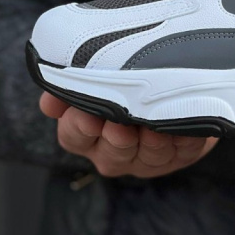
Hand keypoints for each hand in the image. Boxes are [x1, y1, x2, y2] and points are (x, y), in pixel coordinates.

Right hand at [40, 92, 218, 177]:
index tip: (87, 114)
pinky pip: (183, 150)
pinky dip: (184, 139)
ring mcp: (148, 157)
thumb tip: (50, 100)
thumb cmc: (129, 80)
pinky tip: (184, 128)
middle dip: (117, 138)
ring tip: (156, 126)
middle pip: (112, 153)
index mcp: (88, 135)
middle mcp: (116, 151)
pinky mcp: (180, 155)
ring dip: (152, 142)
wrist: (175, 87)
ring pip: (148, 156)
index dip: (78, 127)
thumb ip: (73, 85)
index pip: (74, 136)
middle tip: (121, 123)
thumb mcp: (96, 77)